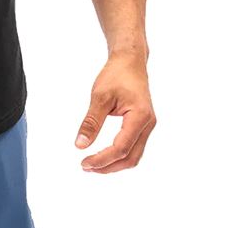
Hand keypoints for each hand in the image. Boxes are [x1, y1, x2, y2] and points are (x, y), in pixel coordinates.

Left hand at [74, 51, 154, 172]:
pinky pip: (133, 147)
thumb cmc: (116, 75)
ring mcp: (147, 126)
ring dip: (114, 163)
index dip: (102, 159)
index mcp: (140, 117)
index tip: (83, 162)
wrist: (130, 61)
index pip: (121, 148)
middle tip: (85, 167)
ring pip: (134, 155)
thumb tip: (80, 145)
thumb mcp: (100, 96)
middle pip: (131, 158)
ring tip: (92, 164)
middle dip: (108, 166)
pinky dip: (119, 155)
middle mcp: (148, 124)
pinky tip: (104, 155)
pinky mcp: (143, 125)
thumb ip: (91, 122)